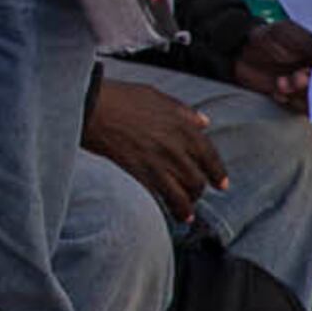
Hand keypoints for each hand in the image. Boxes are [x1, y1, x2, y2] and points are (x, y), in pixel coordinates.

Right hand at [81, 76, 226, 225]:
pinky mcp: (140, 175)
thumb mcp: (156, 96)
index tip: (221, 185)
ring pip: (183, 195)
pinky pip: (161, 199)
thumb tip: (204, 122)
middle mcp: (176, 148)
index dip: (217, 174)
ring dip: (187, 207)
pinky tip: (171, 214)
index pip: (210, 157)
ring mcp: (158, 164)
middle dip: (198, 191)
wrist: (90, 106)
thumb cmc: (120, 97)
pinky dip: (170, 209)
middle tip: (194, 196)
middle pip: (197, 180)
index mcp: (183, 127)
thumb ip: (183, 111)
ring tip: (185, 214)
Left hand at [230, 18, 311, 110]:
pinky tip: (278, 92)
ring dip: (299, 92)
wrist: (242, 53)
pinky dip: (290, 101)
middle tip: (299, 76)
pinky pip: (303, 107)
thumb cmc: (268, 38)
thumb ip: (311, 41)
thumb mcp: (287, 32)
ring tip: (282, 82)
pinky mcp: (299, 99)